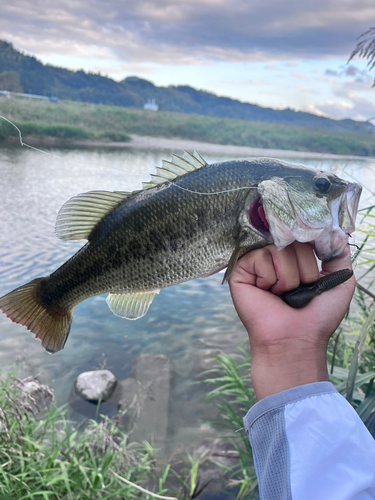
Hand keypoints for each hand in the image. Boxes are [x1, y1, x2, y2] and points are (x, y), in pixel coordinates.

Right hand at [228, 242, 354, 399]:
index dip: (312, 243)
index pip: (304, 234)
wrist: (296, 339)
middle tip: (298, 291)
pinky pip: (260, 256)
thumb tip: (336, 229)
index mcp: (296, 259)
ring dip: (288, 277)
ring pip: (278, 249)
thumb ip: (340, 254)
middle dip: (304, 269)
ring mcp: (257, 263)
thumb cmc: (316, 317)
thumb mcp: (340, 281)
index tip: (318, 260)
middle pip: (293, 240)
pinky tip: (266, 292)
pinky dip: (269, 278)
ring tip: (282, 294)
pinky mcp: (241, 270)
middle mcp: (276, 258)